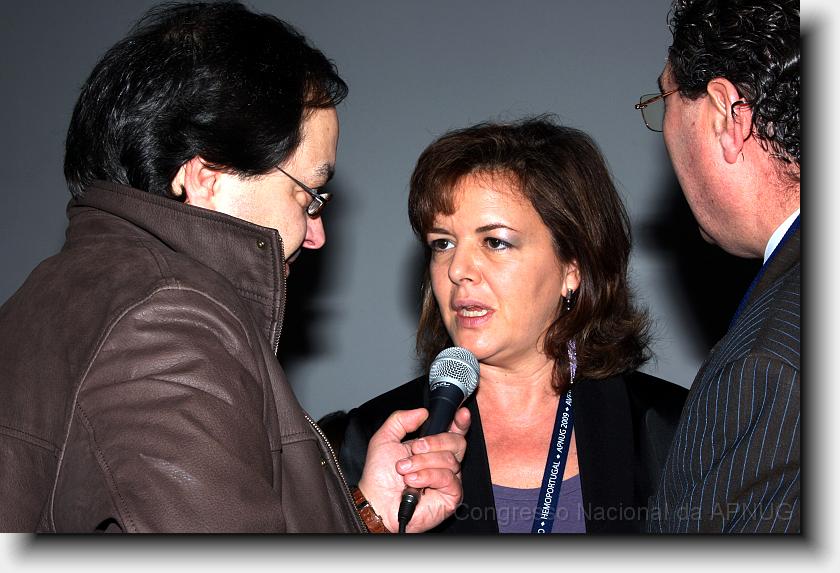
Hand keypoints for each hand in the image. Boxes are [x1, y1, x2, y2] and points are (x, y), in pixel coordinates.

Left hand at [357, 407, 469, 532]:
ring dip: (422, 463)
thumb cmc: (380, 476)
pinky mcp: (451, 496)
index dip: (460, 421)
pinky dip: (427, 477)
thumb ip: (400, 420)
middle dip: (433, 443)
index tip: (461, 414)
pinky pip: (448, 478)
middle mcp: (442, 462)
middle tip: (414, 449)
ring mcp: (449, 479)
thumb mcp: (384, 439)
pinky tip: (413, 482)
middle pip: (457, 442)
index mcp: (431, 447)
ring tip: (405, 472)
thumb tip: (422, 412)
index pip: (454, 431)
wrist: (377, 502)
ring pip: (450, 460)